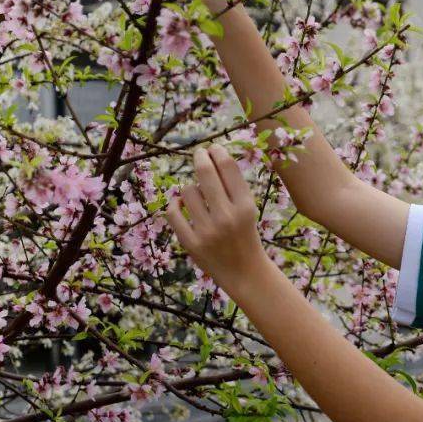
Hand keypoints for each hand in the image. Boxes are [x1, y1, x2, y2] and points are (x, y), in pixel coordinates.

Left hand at [164, 144, 267, 290]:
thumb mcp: (249, 209)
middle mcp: (227, 217)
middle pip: (206, 172)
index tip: (212, 149)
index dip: (217, 152)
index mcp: (245, 205)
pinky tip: (180, 205)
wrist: (245, 272)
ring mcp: (207, 231)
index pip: (227, 167)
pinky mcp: (191, 243)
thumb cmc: (246, 234)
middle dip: (200, 157)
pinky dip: (174, 204)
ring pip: (187, 190)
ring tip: (198, 195)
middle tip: (199, 154)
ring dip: (191, 188)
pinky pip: (173, 212)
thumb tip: (212, 156)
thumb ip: (233, 186)